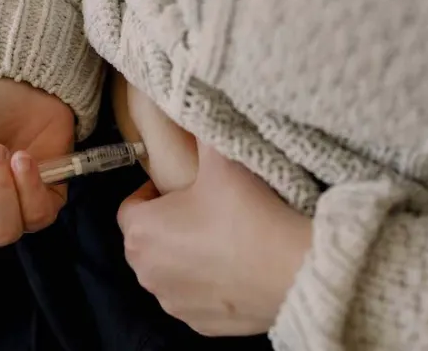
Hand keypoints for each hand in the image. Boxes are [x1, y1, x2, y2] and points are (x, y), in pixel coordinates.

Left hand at [117, 140, 312, 336]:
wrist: (296, 270)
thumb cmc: (250, 213)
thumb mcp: (221, 156)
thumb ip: (199, 127)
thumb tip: (190, 101)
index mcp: (141, 233)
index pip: (131, 206)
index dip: (154, 191)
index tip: (182, 184)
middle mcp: (148, 274)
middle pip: (149, 240)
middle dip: (170, 223)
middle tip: (207, 206)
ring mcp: (175, 304)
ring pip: (172, 271)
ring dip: (188, 255)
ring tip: (227, 235)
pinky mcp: (202, 325)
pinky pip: (197, 298)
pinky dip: (210, 284)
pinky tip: (238, 266)